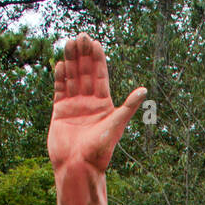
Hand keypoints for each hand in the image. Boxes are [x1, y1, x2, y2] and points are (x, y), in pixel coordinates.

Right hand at [48, 33, 146, 173]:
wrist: (78, 167)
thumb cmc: (100, 151)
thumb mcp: (116, 125)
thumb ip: (128, 107)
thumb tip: (144, 91)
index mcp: (104, 105)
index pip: (100, 77)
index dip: (97, 60)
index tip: (95, 43)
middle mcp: (89, 103)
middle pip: (85, 73)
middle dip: (83, 55)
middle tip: (81, 37)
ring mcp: (74, 106)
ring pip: (72, 78)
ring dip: (70, 61)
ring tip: (69, 43)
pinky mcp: (60, 111)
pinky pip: (59, 90)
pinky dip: (59, 77)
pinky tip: (60, 64)